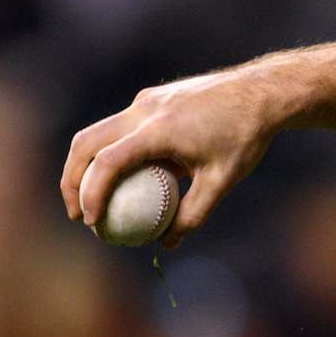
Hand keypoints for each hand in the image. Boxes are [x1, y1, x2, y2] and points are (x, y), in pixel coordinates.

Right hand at [60, 67, 285, 249]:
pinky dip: (113, 151)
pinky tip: (128, 178)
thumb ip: (192, 214)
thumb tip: (166, 244)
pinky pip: (123, 126)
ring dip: (87, 164)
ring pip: (99, 131)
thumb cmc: (245, 137)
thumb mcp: (222, 181)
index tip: (91, 222)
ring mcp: (147, 100)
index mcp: (158, 129)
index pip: (108, 162)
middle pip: (86, 143)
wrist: (263, 91)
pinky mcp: (154, 98)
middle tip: (78, 214)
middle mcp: (144, 110)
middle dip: (72, 180)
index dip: (91, 194)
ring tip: (93, 199)